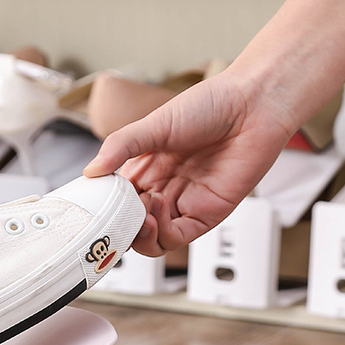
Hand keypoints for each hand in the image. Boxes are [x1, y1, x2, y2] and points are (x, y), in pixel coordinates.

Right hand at [84, 71, 292, 255]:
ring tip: (142, 212)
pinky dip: (162, 232)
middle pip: (131, 228)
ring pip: (151, 241)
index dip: (105, 212)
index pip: (116, 205)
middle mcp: (161, 191)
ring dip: (140, 234)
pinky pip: (176, 238)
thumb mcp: (153, 125)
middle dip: (120, 229)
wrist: (253, 103)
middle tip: (115, 218)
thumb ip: (120, 147)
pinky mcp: (206, 214)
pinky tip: (160, 208)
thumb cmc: (210, 106)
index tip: (94, 209)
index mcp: (144, 172)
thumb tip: (91, 171)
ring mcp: (183, 205)